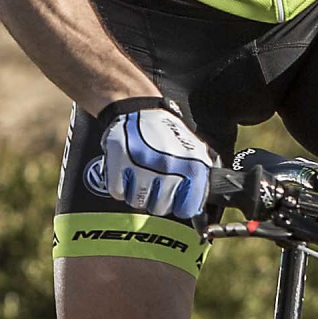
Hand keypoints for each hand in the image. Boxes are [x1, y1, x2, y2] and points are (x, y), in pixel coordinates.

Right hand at [84, 98, 217, 220]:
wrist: (139, 109)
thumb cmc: (166, 132)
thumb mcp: (194, 151)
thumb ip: (199, 179)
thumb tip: (199, 208)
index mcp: (191, 166)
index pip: (186, 209)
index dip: (179, 204)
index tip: (175, 197)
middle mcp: (168, 168)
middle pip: (160, 208)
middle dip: (156, 198)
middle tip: (154, 180)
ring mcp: (142, 166)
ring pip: (138, 202)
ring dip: (137, 192)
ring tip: (140, 173)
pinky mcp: (119, 163)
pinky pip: (118, 192)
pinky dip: (120, 184)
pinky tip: (127, 170)